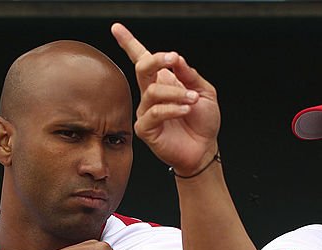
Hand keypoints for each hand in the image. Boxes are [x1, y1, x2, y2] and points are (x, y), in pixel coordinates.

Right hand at [111, 23, 220, 175]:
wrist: (205, 148)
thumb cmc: (203, 121)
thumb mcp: (203, 91)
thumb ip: (188, 74)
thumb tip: (175, 58)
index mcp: (162, 81)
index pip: (142, 58)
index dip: (128, 42)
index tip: (116, 28)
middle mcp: (150, 94)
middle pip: (142, 67)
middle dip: (157, 59)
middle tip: (173, 59)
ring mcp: (146, 111)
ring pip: (152, 91)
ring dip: (176, 92)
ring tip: (193, 100)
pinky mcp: (146, 129)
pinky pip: (155, 112)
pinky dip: (173, 108)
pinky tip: (186, 110)